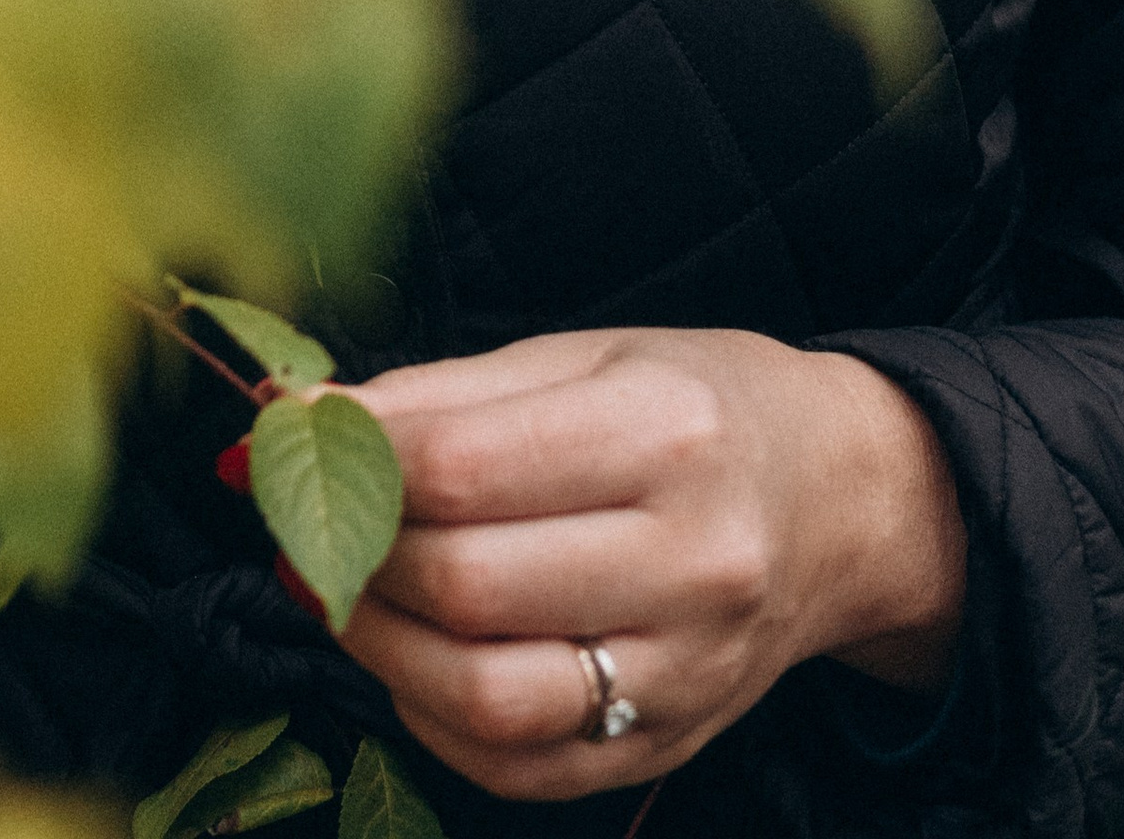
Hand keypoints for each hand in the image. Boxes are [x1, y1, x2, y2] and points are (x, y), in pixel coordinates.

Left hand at [329, 328, 967, 802]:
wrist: (833, 502)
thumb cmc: (689, 405)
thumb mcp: (581, 355)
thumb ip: (439, 395)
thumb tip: (294, 414)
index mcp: (666, 433)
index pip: (465, 468)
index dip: (352, 457)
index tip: (289, 435)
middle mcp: (692, 561)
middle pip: (467, 588)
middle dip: (354, 554)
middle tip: (305, 518)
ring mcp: (688, 672)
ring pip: (488, 699)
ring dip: (378, 650)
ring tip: (340, 592)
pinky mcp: (670, 747)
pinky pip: (521, 768)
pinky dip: (435, 719)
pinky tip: (413, 657)